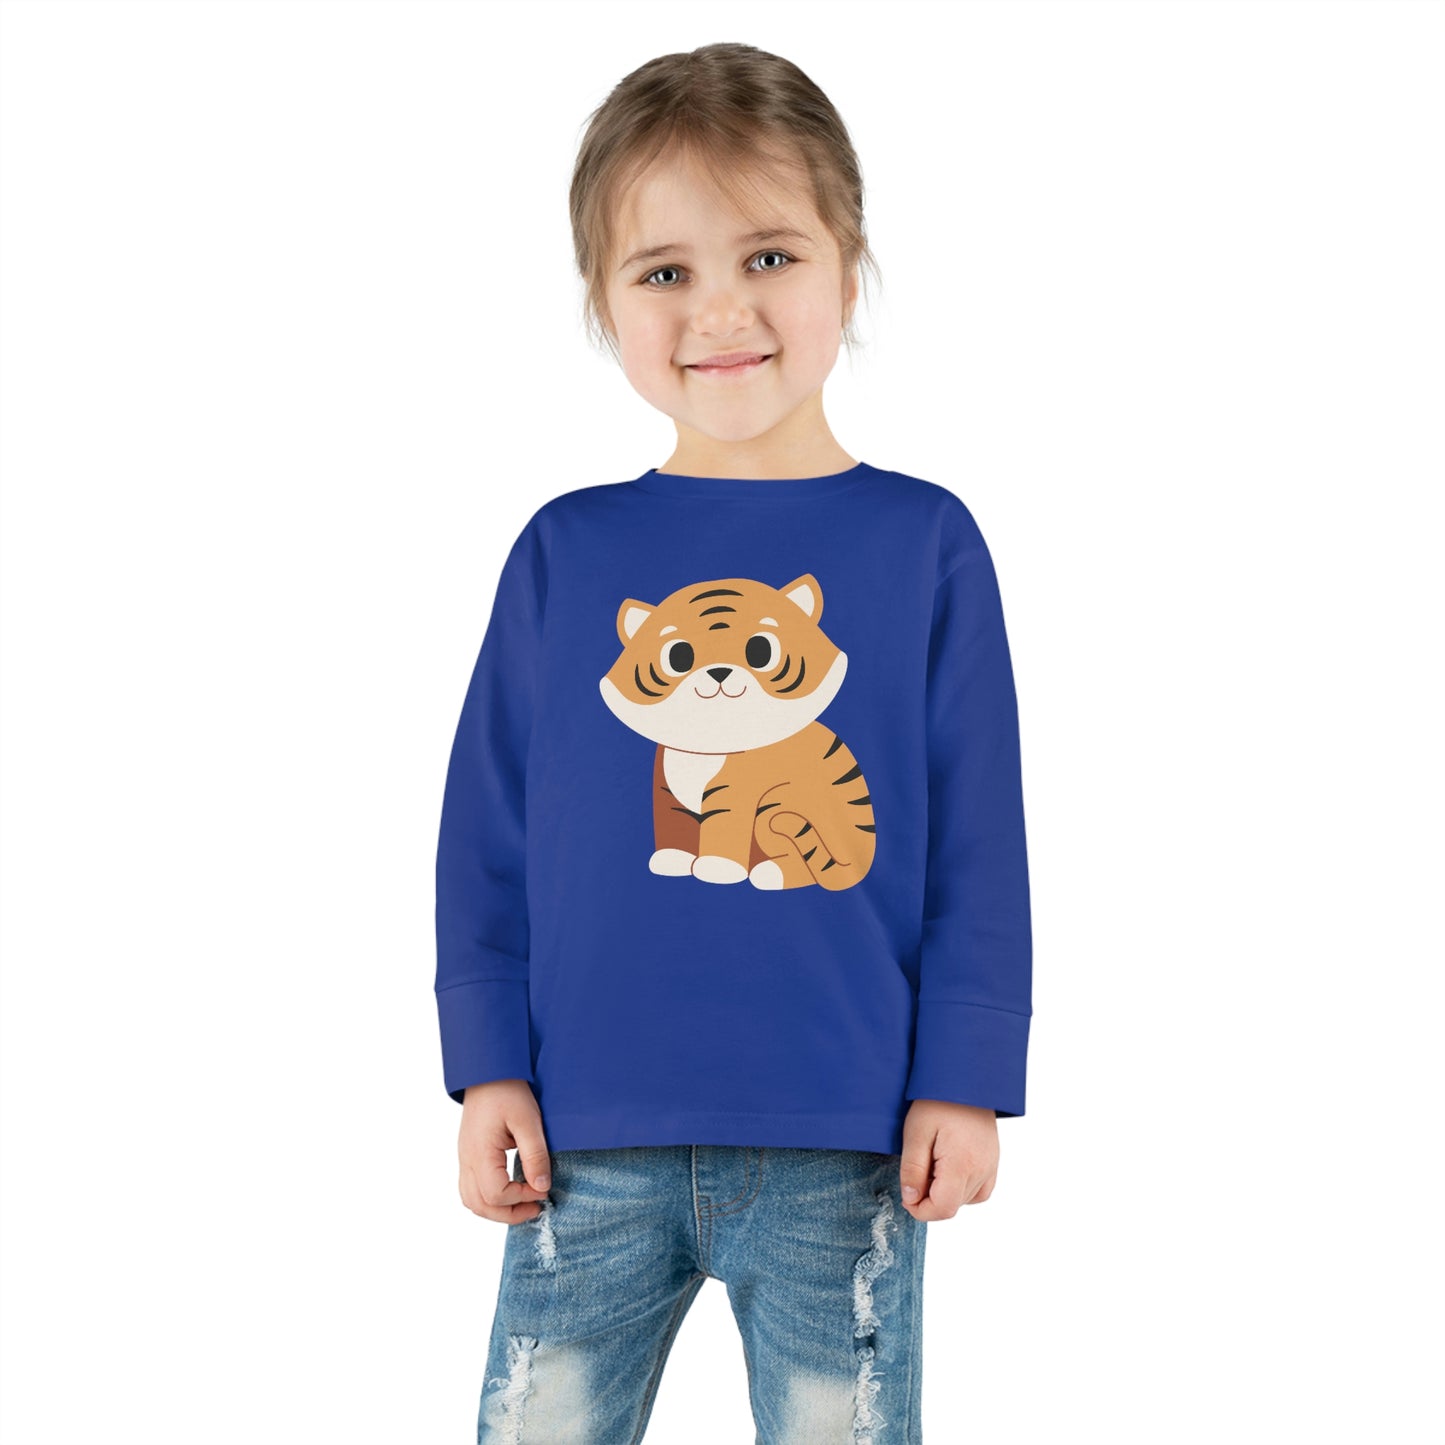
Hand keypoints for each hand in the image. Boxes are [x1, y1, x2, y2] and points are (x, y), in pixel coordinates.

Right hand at [457, 1078, 553, 1223]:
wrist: (488, 1069)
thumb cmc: (508, 1090)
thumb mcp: (528, 1121)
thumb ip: (535, 1155)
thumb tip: (542, 1187)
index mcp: (480, 1153)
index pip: (495, 1194)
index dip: (521, 1198)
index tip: (543, 1187)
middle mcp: (467, 1159)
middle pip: (479, 1205)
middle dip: (509, 1213)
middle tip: (536, 1207)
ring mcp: (465, 1158)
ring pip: (471, 1200)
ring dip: (496, 1209)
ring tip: (523, 1202)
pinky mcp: (468, 1154)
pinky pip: (470, 1187)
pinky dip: (488, 1197)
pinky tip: (509, 1189)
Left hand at [898, 1099, 998, 1220]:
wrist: (966, 1077)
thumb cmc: (938, 1100)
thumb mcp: (916, 1132)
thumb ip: (912, 1170)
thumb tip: (911, 1199)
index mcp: (962, 1165)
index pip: (943, 1209)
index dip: (920, 1210)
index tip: (907, 1194)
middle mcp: (982, 1170)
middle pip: (952, 1206)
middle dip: (929, 1198)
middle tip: (917, 1169)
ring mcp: (990, 1166)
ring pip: (964, 1200)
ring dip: (944, 1192)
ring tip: (932, 1161)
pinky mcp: (993, 1161)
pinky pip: (978, 1190)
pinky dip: (961, 1188)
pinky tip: (948, 1168)